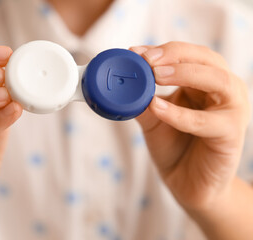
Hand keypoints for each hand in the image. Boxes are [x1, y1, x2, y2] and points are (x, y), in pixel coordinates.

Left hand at [131, 42, 250, 210]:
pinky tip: (157, 108)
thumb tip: (124, 83)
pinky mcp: (231, 136)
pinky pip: (207, 121)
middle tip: (148, 60)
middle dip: (176, 55)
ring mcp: (231, 112)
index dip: (163, 50)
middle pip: (208, 59)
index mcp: (204, 84)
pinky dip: (180, 114)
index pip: (189, 55)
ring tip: (156, 76)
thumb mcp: (153, 120)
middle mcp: (223, 92)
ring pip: (219, 81)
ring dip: (185, 74)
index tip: (135, 52)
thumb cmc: (175, 148)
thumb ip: (142, 101)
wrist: (189, 185)